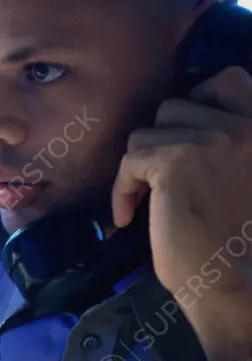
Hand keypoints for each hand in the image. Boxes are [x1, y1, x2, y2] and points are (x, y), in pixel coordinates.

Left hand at [112, 66, 251, 360]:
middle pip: (174, 106)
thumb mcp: (240, 174)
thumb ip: (223, 143)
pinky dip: (122, 190)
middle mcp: (246, 125)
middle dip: (158, 145)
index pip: (227, 79)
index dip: (195, 102)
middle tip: (158, 183)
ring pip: (145, 133)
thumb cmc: (234, 240)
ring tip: (147, 204)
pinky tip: (128, 219)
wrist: (233, 281)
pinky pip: (129, 160)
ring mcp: (213, 138)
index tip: (181, 143)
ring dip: (138, 170)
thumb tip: (174, 120)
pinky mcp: (177, 160)